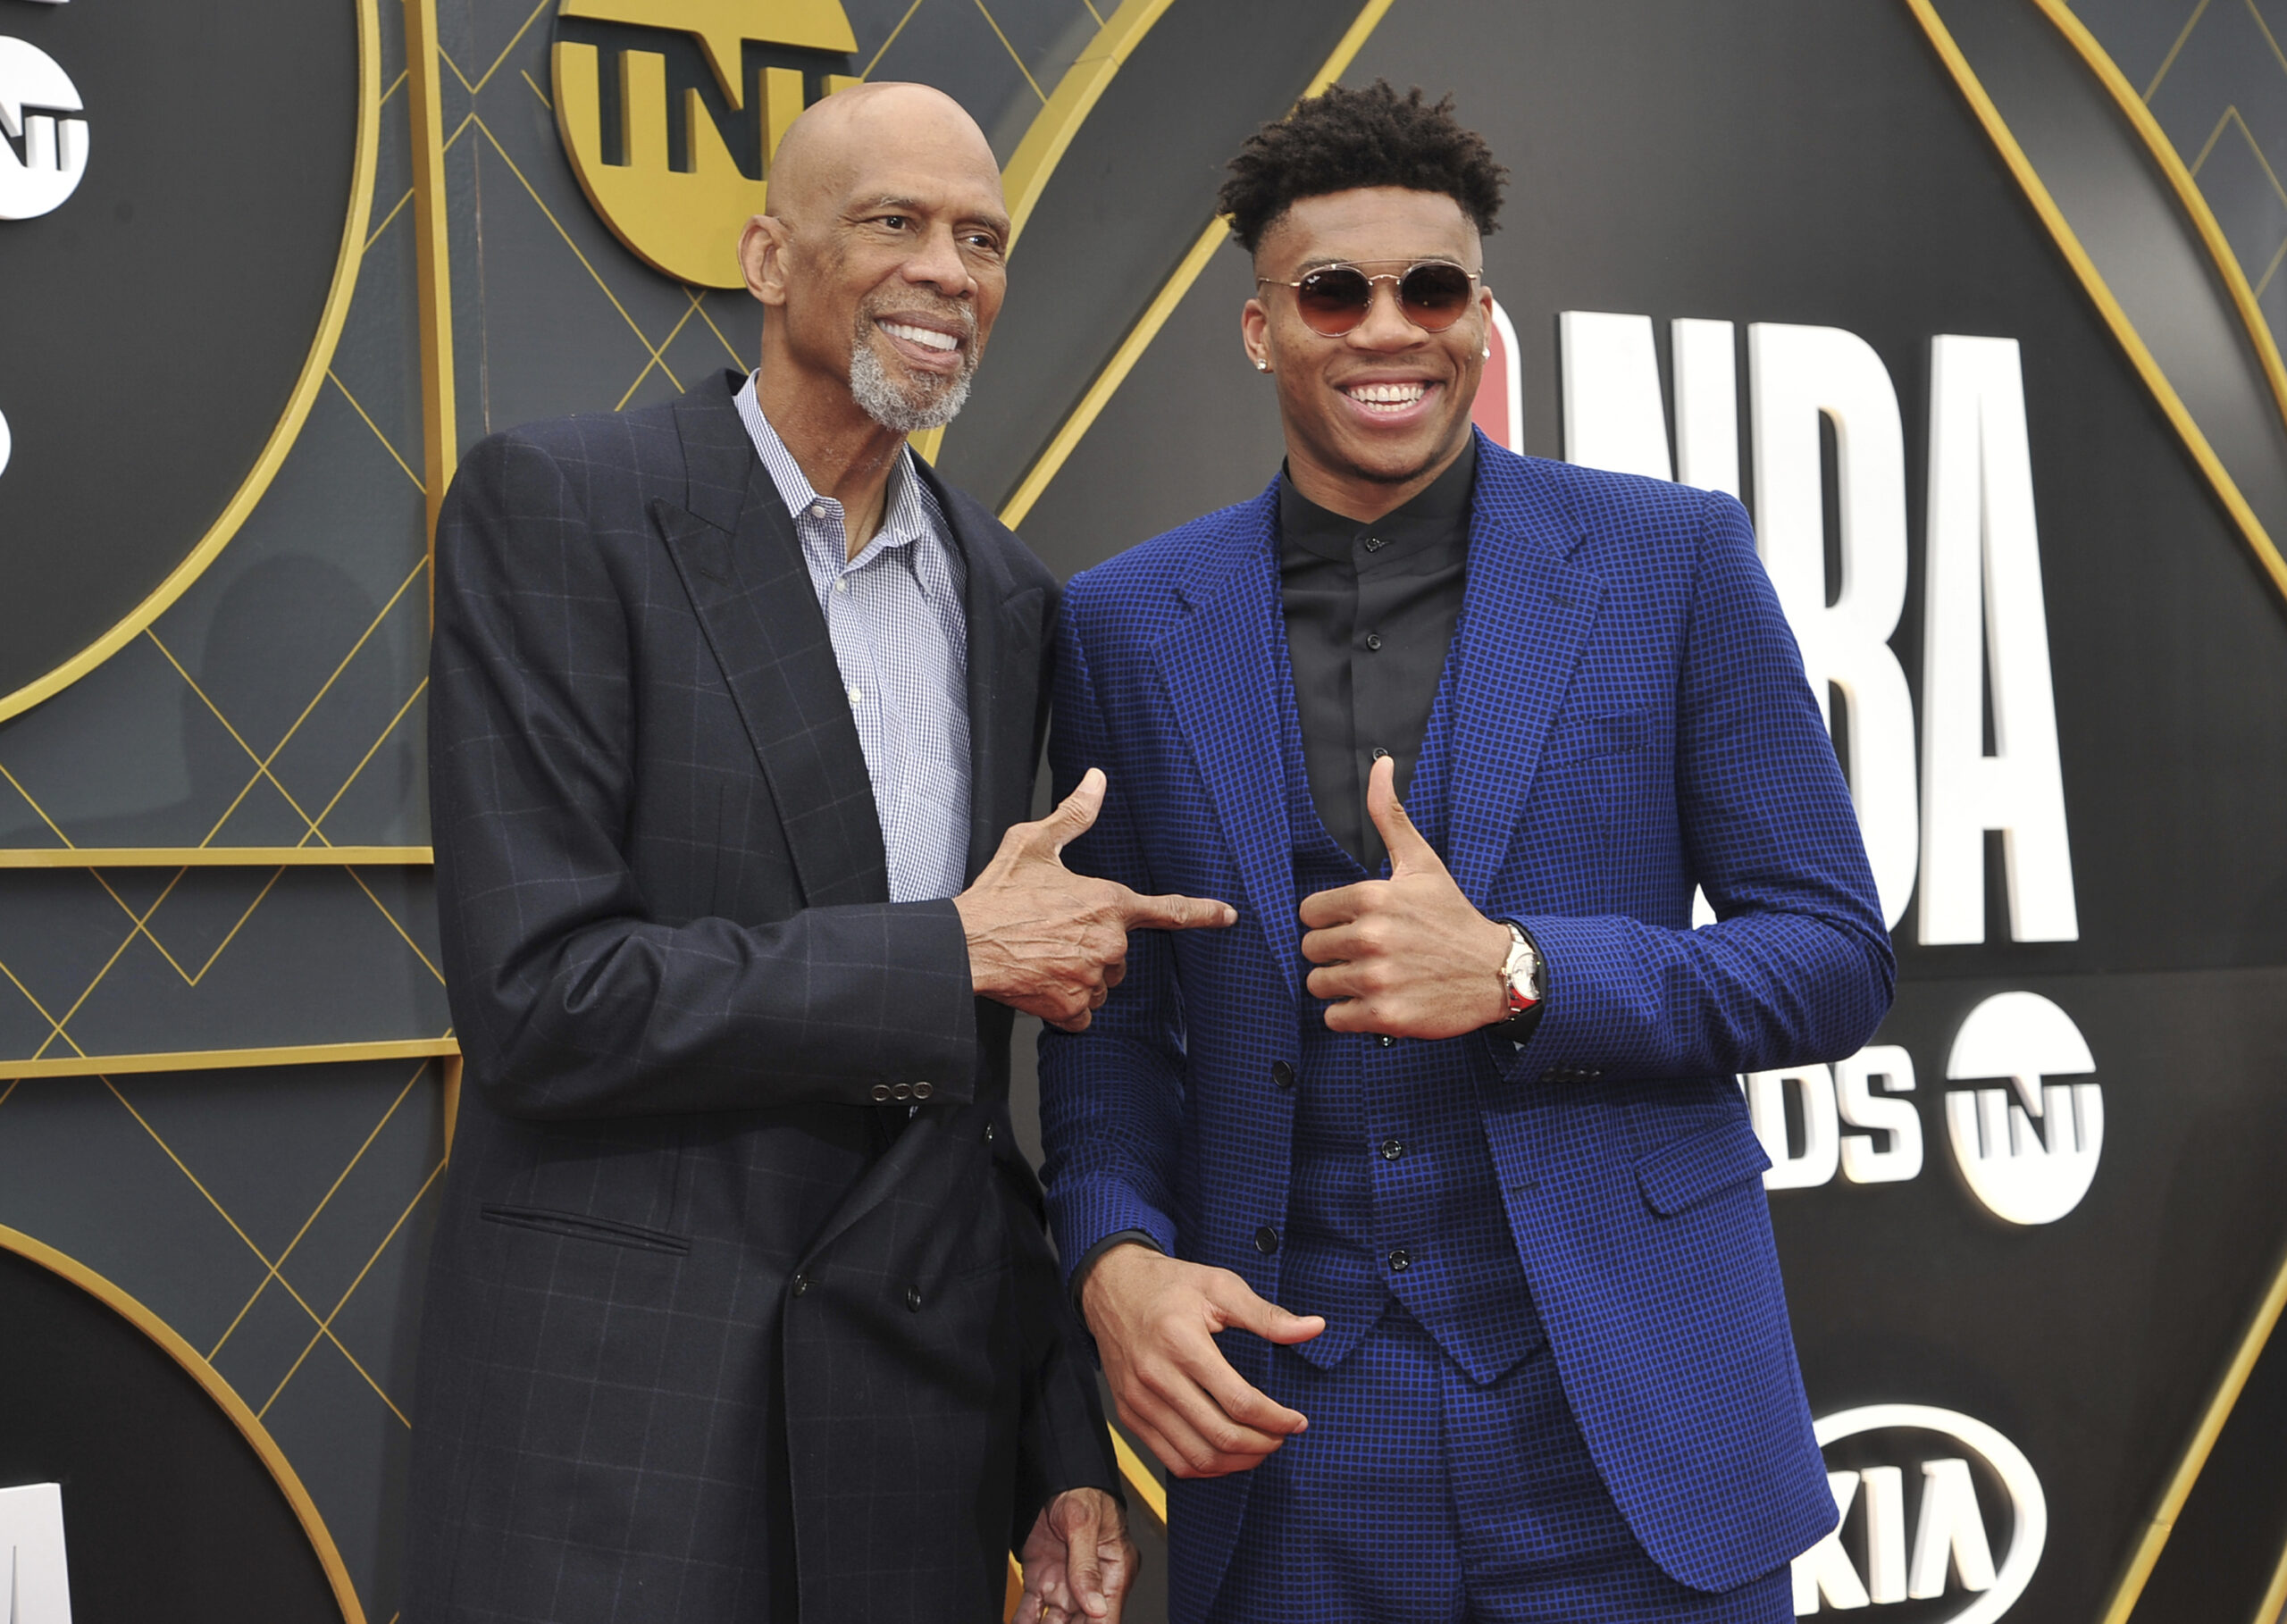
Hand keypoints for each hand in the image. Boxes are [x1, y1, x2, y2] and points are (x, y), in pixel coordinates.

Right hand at [955, 768, 1235, 1031]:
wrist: (966, 944)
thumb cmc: (997, 896)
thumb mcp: (1035, 843)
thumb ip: (1074, 815)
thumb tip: (1096, 780)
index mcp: (1107, 902)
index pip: (1167, 909)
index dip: (1202, 912)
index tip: (1227, 915)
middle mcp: (1107, 942)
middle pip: (1120, 953)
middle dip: (1094, 947)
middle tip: (1055, 934)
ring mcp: (1091, 978)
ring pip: (1102, 983)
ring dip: (1081, 976)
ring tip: (1044, 957)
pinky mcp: (1072, 1008)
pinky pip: (1083, 1013)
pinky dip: (1065, 1004)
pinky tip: (1042, 983)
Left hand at [1014, 1488, 1133, 1623]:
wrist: (1058, 1474)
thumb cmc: (1084, 1491)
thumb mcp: (1084, 1525)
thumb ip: (1086, 1567)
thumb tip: (1095, 1607)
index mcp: (1114, 1572)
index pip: (1106, 1616)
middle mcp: (1090, 1584)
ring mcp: (1065, 1584)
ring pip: (1053, 1623)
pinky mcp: (1043, 1579)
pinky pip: (1032, 1610)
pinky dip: (1023, 1623)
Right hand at [1080, 1243, 1323, 1478]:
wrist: (1111, 1287)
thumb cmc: (1169, 1285)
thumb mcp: (1220, 1286)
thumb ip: (1268, 1315)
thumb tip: (1315, 1327)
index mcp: (1181, 1343)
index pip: (1238, 1401)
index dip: (1276, 1419)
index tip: (1297, 1421)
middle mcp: (1155, 1377)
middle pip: (1219, 1436)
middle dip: (1262, 1445)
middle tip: (1282, 1436)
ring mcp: (1138, 1401)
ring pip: (1195, 1458)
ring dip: (1236, 1463)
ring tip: (1260, 1448)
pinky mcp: (1129, 1415)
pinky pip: (1170, 1461)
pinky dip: (1205, 1467)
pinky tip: (1226, 1454)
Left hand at [1298, 754, 1511, 1037]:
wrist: (1495, 972)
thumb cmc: (1451, 917)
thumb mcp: (1422, 863)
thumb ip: (1389, 815)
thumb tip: (1379, 764)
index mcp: (1372, 897)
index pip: (1309, 912)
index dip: (1330, 919)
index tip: (1357, 923)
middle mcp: (1371, 937)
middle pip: (1310, 950)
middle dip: (1333, 952)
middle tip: (1368, 952)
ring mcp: (1377, 978)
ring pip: (1318, 984)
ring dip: (1340, 984)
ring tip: (1373, 976)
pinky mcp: (1384, 1016)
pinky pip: (1334, 1017)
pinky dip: (1350, 1014)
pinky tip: (1377, 999)